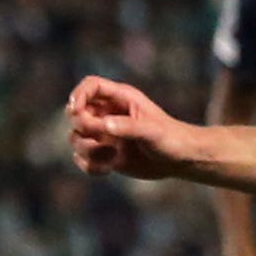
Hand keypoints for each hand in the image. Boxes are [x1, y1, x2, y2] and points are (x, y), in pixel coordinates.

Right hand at [67, 76, 194, 179]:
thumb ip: (128, 127)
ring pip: (76, 138)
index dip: (78, 95)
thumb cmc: (170, 139)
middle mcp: (108, 114)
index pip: (90, 86)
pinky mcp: (104, 154)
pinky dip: (90, 166)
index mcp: (120, 98)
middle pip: (76, 114)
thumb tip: (103, 126)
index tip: (76, 111)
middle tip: (100, 137)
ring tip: (110, 156)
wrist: (179, 160)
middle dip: (82, 127)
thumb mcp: (152, 131)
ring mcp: (105, 135)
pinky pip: (82, 159)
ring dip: (87, 150)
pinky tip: (108, 169)